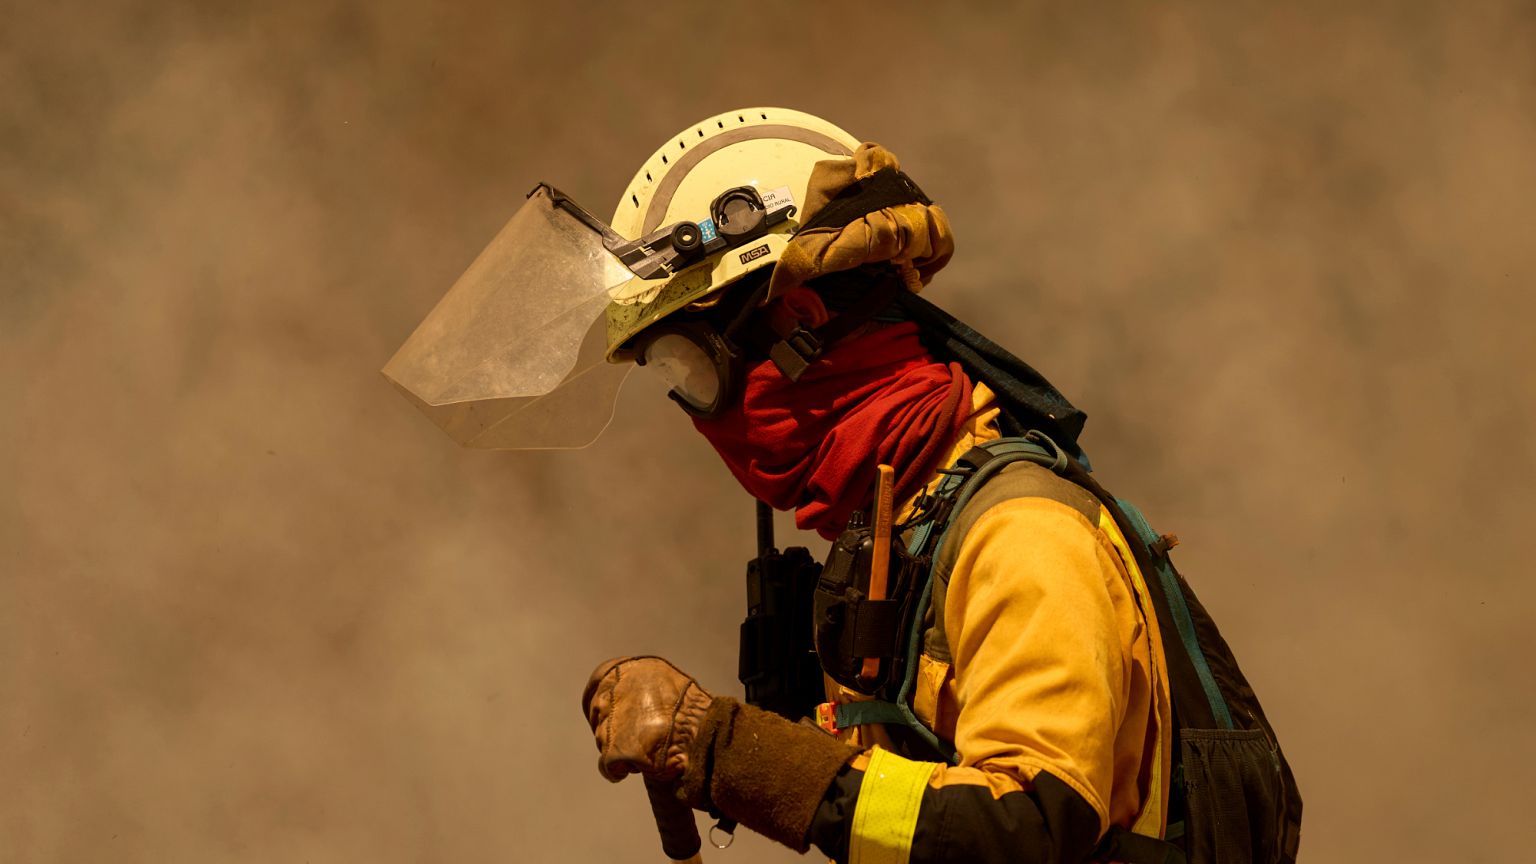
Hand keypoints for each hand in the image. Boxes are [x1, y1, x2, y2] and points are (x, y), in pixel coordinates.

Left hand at [581, 656, 714, 782]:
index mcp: (631, 669)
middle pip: (600, 712)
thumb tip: (633, 701)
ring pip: (603, 740)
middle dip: (613, 727)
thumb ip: (644, 688)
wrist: (705, 735)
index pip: (599, 681)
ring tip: (648, 749)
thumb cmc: (695, 713)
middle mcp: (617, 689)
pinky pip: (608, 765)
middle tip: (635, 736)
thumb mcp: (669, 683)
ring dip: (619, 748)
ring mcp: (613, 719)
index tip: (602, 711)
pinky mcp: (614, 748)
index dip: (598, 699)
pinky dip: (618, 770)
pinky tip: (636, 767)